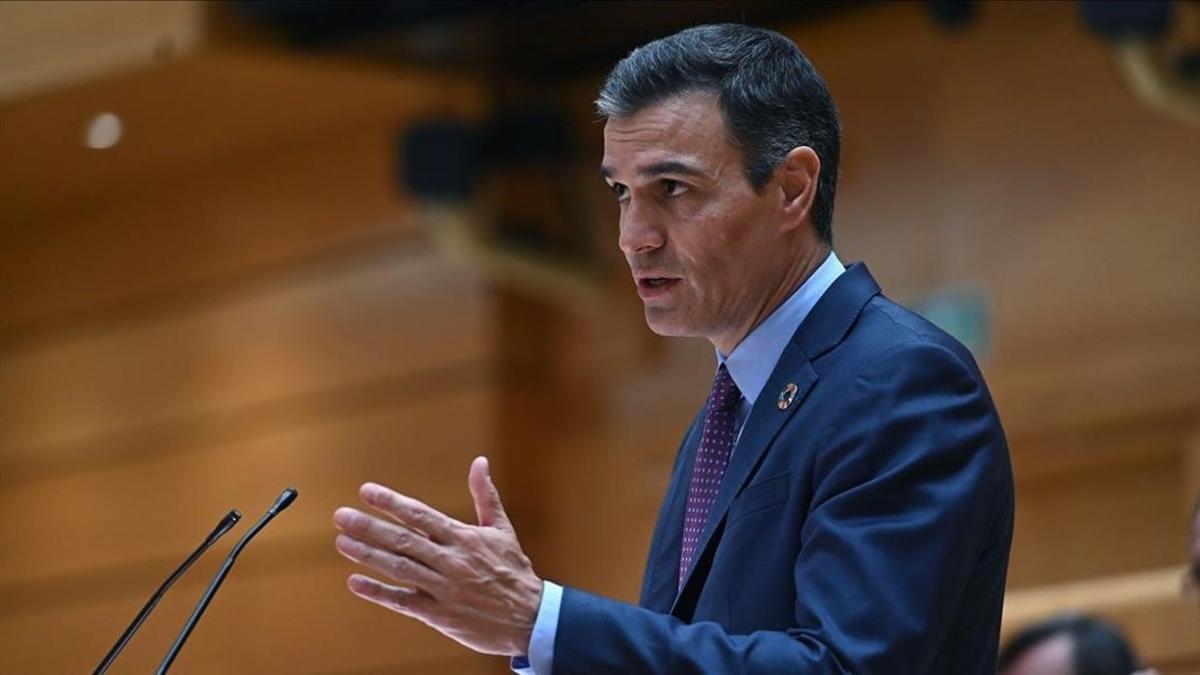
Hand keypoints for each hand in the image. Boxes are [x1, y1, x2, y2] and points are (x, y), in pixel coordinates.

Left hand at [332, 456, 542, 655]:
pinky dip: (378, 592)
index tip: (366, 491)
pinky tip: (356, 582)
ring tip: (342, 542)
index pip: (421, 515)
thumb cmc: (514, 570)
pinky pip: (403, 601)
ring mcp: (443, 589)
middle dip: (369, 527)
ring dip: (368, 555)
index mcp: (464, 538)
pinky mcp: (439, 614)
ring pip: (399, 569)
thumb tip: (480, 461)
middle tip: (341, 516)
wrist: (529, 617)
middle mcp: (451, 561)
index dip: (391, 503)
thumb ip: (485, 495)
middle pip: (403, 540)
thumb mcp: (502, 529)